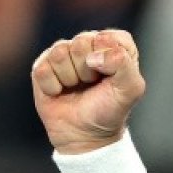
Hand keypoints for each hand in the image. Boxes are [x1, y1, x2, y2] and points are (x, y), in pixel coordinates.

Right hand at [31, 29, 146, 153]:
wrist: (85, 134)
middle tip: (92, 84)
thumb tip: (93, 56)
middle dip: (88, 70)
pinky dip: (53, 87)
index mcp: (114, 46)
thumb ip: (123, 64)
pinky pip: (43, 69)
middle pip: (82, 41)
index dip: (110, 58)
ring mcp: (63, 54)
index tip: (111, 77)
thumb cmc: (110, 109)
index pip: (111, 37)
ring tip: (77, 88)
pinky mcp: (42, 66)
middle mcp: (88, 45)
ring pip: (60, 53)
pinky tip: (60, 93)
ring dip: (70, 78)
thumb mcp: (130, 89)